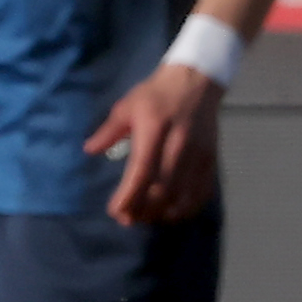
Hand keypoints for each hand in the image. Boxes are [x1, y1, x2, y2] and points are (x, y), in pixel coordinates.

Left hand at [88, 61, 221, 224]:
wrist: (195, 82)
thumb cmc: (156, 95)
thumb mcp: (126, 106)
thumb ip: (109, 131)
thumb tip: (90, 150)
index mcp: (155, 130)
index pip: (142, 170)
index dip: (129, 195)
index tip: (115, 211)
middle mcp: (179, 145)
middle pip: (163, 188)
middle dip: (144, 209)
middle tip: (128, 219)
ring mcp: (199, 154)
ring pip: (184, 194)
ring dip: (163, 212)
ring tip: (146, 218)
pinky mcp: (211, 159)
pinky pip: (202, 191)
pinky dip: (187, 207)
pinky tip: (171, 213)